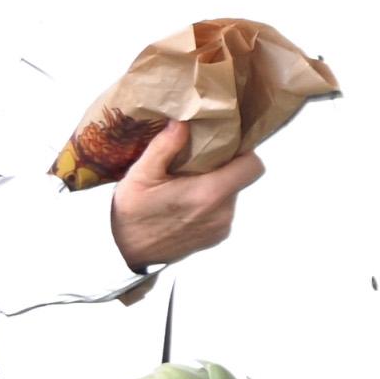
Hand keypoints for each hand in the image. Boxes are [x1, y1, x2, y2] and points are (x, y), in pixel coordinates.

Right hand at [109, 120, 263, 269]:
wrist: (126, 256)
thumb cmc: (131, 215)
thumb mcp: (140, 176)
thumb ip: (165, 147)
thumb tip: (183, 121)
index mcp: (209, 193)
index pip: (253, 166)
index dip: (244, 153)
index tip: (224, 146)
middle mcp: (223, 212)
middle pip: (240, 179)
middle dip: (224, 167)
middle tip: (197, 161)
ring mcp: (222, 227)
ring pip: (231, 194)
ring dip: (216, 185)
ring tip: (187, 182)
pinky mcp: (217, 237)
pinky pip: (223, 211)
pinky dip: (211, 203)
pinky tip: (185, 202)